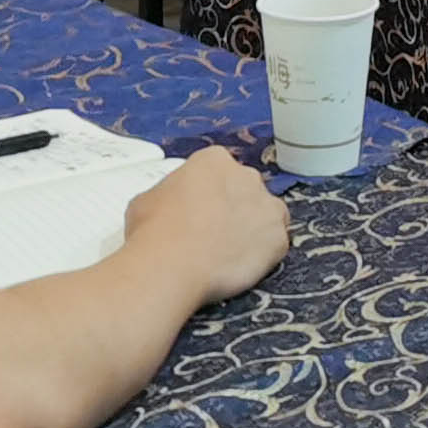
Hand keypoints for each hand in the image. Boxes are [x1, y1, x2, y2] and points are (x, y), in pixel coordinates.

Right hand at [122, 147, 287, 308]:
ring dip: (253, 230)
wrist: (171, 265)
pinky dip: (262, 256)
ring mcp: (268, 208)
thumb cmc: (152, 229)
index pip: (219, 172)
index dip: (210, 194)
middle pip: (246, 191)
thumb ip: (170, 195)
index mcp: (214, 160)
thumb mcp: (148, 199)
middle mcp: (248, 176)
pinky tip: (239, 266)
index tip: (200, 212)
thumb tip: (173, 207)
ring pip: (266, 217)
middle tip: (214, 233)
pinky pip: (274, 246)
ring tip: (229, 252)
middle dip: (234, 209)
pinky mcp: (279, 239)